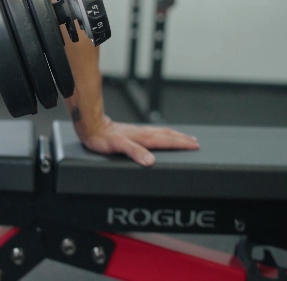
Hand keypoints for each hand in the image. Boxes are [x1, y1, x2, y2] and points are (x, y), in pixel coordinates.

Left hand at [77, 116, 199, 166]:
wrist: (90, 125)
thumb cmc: (101, 138)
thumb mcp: (118, 146)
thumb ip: (134, 152)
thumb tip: (151, 161)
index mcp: (142, 138)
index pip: (166, 141)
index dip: (181, 144)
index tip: (195, 145)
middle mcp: (142, 133)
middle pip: (167, 135)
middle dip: (182, 139)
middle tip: (195, 142)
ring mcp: (137, 132)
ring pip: (160, 133)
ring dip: (174, 136)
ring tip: (184, 138)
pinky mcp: (131, 132)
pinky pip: (152, 132)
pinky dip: (162, 134)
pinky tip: (161, 136)